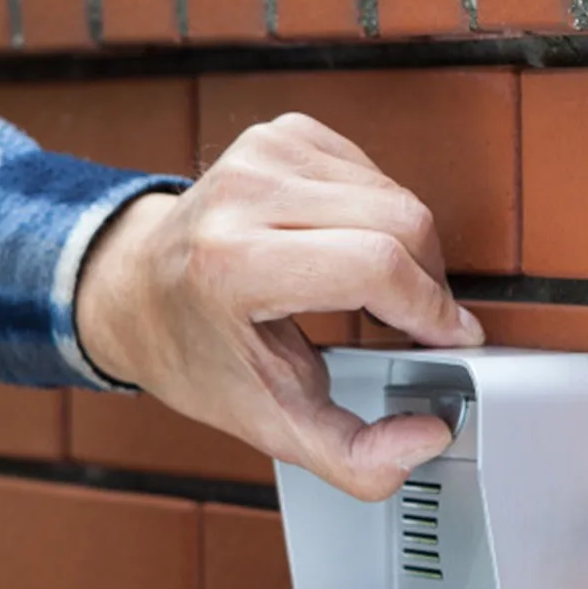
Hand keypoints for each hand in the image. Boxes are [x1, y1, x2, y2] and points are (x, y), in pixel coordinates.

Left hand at [74, 113, 485, 500]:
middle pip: (399, 221)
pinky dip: (379, 215)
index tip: (453, 340)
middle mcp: (242, 196)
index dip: (429, 307)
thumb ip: (351, 455)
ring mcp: (260, 154)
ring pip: (393, 193)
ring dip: (408, 250)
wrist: (134, 293)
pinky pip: (371, 170)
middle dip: (427, 282)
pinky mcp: (278, 133)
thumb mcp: (269, 423)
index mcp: (231, 264)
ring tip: (379, 295)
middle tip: (419, 326)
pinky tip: (347, 248)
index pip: (372, 265)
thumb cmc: (195, 357)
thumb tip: (427, 437)